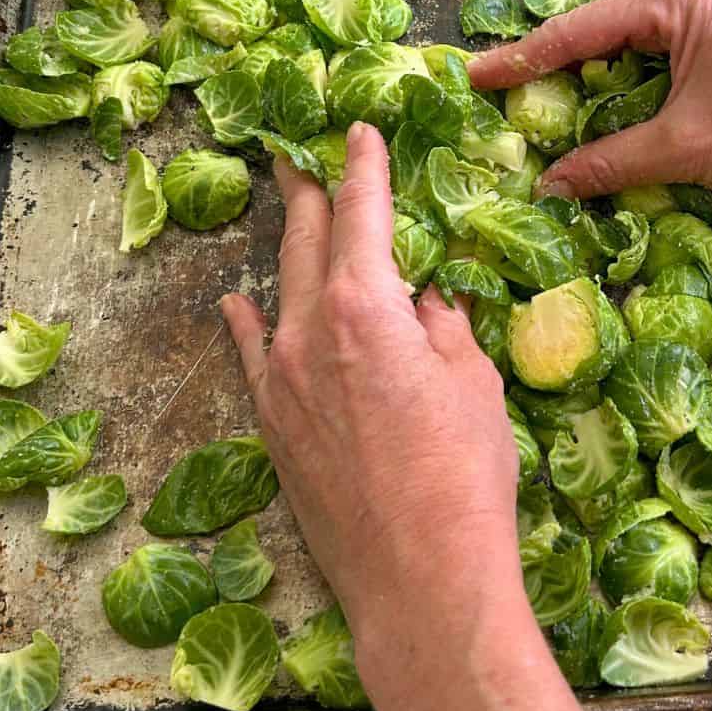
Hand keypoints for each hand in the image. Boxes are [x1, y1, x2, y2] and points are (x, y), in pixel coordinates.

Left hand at [221, 122, 519, 643]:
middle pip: (303, 241)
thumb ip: (443, 325)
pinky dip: (247, 322)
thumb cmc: (464, 476)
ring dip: (284, 248)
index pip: (361, 215)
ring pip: (278, 293)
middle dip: (305, 190)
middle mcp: (308, 332)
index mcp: (365, 307)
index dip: (362, 167)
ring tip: (283, 209)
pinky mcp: (271, 427)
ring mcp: (280, 381)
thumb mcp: (475, 382)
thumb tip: (426, 297)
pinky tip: (236, 302)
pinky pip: (252, 356)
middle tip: (294, 150)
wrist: (419, 579)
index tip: (357, 131)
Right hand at [467, 0, 711, 202]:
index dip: (522, 59)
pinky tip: (601, 116)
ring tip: (539, 111)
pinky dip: (628, 87)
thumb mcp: (685, 148)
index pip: (579, 30)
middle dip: (553, 69)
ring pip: (628, 45)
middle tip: (501, 99)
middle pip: (600, 30)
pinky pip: (658, 56)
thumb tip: (550, 185)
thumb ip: (610, 162)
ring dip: (591, 82)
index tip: (473, 76)